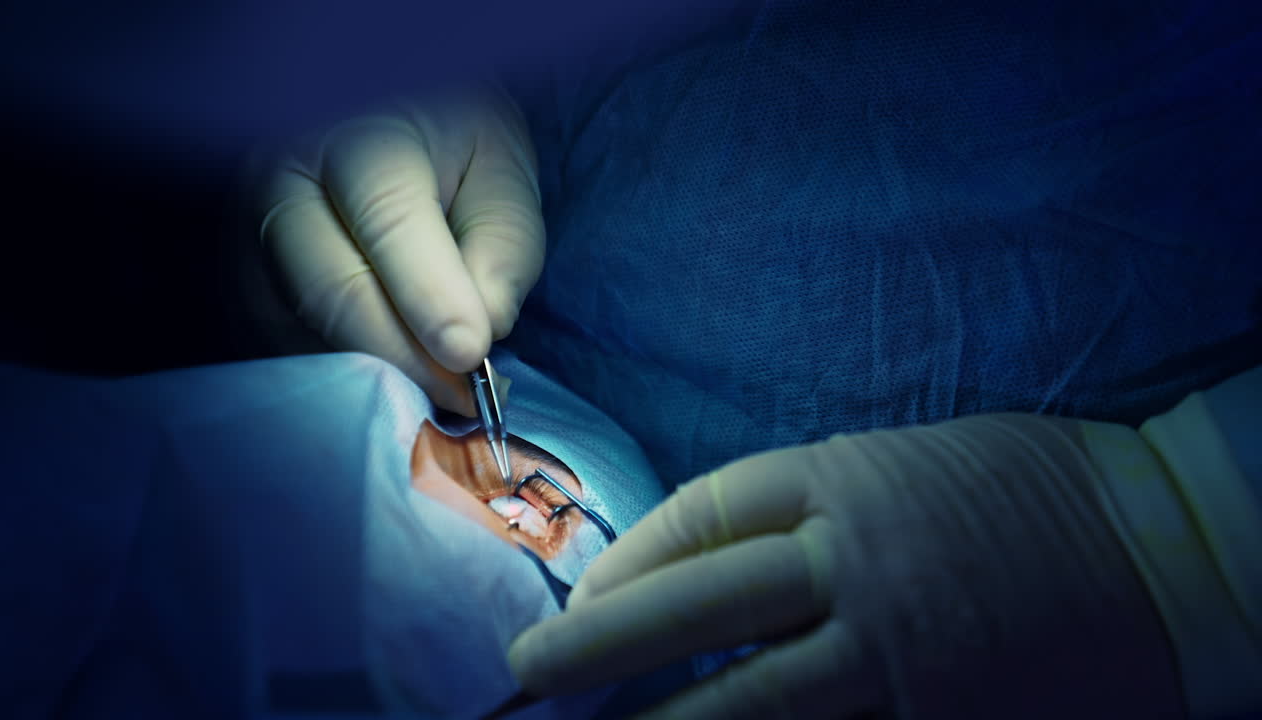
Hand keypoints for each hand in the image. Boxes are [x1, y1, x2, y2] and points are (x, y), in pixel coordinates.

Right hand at [249, 87, 541, 413]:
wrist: (377, 120)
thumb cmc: (450, 145)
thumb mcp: (502, 170)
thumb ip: (503, 245)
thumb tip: (477, 332)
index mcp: (356, 133)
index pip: (388, 218)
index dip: (431, 295)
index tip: (471, 354)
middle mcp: (280, 177)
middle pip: (328, 287)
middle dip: (402, 356)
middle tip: (463, 393)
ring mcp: (241, 230)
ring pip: (298, 328)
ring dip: (372, 376)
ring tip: (435, 389)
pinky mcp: (235, 281)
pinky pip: (277, 346)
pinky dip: (338, 377)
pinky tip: (388, 381)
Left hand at [507, 415, 1184, 717]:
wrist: (1167, 548)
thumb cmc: (1030, 491)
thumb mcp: (908, 465)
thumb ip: (812, 505)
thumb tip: (712, 555)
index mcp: (843, 480)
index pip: (700, 516)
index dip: (626, 560)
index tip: (577, 593)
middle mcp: (858, 564)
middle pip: (699, 604)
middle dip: (599, 642)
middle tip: (526, 669)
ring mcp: (901, 654)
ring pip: (752, 703)